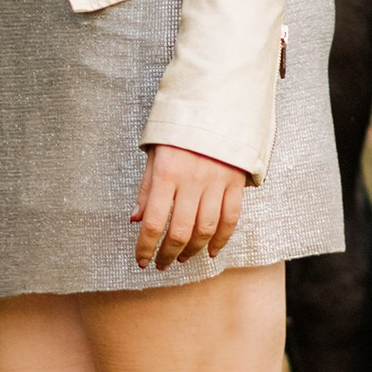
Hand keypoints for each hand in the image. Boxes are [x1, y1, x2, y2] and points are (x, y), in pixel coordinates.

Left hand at [133, 144, 245, 270]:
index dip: (146, 246)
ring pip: (205, 229)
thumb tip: (135, 221)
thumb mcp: (155, 154)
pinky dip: (221, 239)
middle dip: (168, 254)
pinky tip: (211, 251)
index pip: (154, 221)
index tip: (141, 261)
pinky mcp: (235, 183)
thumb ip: (147, 190)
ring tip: (182, 258)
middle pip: (180, 231)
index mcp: (166, 172)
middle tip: (161, 264)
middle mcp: (191, 181)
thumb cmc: (180, 132)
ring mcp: (216, 183)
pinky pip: (230, 219)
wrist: (216, 107)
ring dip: (193, 250)